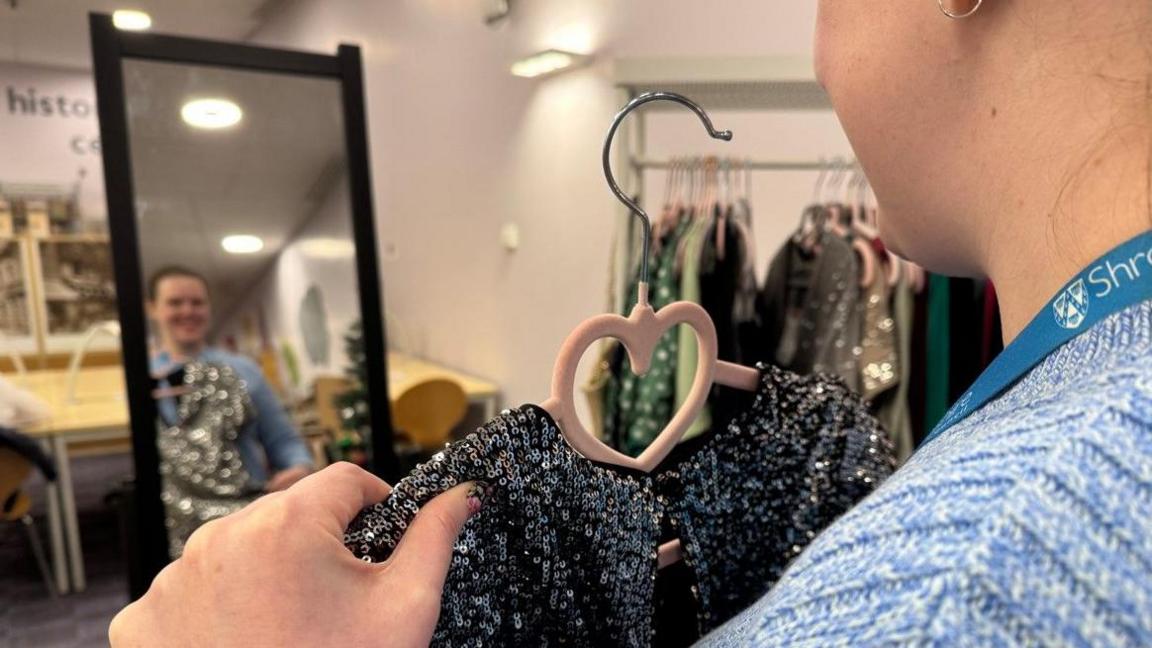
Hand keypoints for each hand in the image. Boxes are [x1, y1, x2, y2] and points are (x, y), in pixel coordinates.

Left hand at [109, 463, 485, 646]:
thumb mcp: (404, 607)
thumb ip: (434, 537)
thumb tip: (459, 496)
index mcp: (287, 524)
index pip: (345, 480)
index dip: (375, 503)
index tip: (380, 536)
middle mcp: (220, 539)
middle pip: (288, 515)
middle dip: (317, 546)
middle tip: (337, 600)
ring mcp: (173, 580)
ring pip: (237, 550)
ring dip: (265, 572)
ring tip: (288, 626)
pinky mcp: (142, 621)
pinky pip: (188, 592)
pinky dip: (216, 609)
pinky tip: (243, 641)